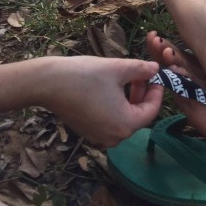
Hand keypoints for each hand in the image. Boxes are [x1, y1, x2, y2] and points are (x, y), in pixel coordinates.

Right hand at [43, 57, 162, 145]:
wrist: (48, 83)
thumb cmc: (85, 75)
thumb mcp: (118, 68)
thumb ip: (140, 69)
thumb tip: (156, 68)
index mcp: (125, 125)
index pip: (152, 111)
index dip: (157, 91)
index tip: (156, 74)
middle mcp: (114, 137)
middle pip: (138, 116)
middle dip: (143, 94)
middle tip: (141, 73)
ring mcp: (99, 137)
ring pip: (124, 119)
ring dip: (130, 99)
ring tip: (127, 77)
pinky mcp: (88, 132)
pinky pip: (110, 121)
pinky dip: (116, 106)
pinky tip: (112, 87)